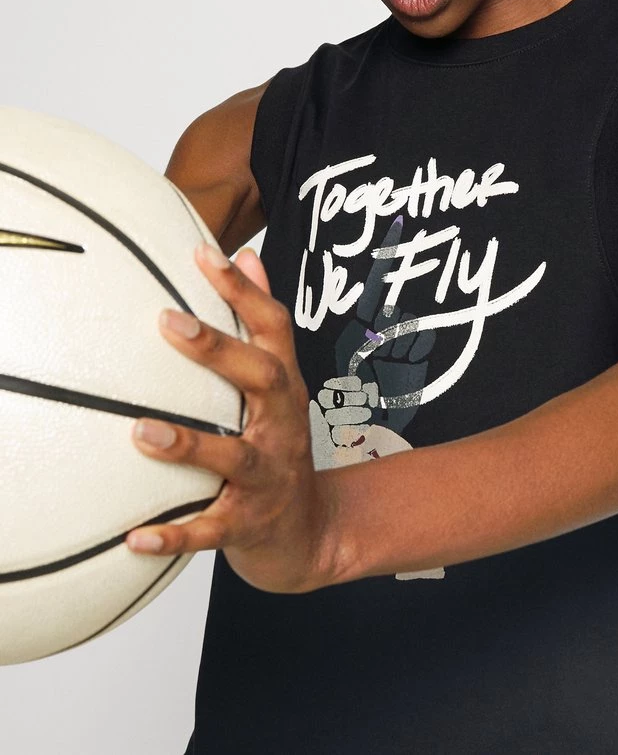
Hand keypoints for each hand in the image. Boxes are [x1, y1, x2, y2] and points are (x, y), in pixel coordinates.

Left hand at [126, 243, 338, 593]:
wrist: (310, 535)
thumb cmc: (278, 447)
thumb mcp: (279, 384)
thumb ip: (261, 324)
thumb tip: (247, 254)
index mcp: (284, 387)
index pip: (272, 328)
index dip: (243, 290)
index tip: (205, 252)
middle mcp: (281, 425)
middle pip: (261, 378)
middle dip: (218, 349)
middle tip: (167, 321)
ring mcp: (268, 477)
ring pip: (234, 457)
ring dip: (188, 444)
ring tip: (140, 431)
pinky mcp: (249, 525)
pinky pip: (211, 532)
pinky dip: (175, 536)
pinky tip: (134, 537)